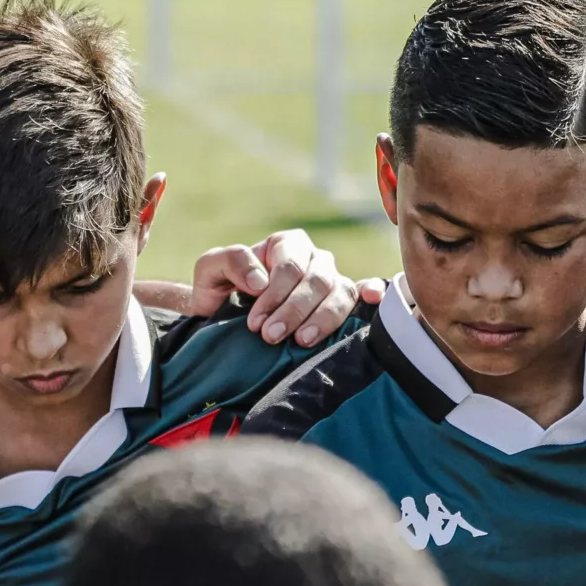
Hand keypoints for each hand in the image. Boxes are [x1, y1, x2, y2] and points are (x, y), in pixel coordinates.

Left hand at [187, 230, 383, 346]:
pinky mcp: (343, 301)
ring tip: (302, 341)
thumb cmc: (219, 288)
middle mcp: (314, 259)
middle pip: (317, 281)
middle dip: (294, 311)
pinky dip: (373, 293)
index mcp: (287, 244)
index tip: (256, 322)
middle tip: (271, 336)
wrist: (225, 315)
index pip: (291, 267)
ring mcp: (332, 280)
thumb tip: (261, 280)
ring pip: (340, 293)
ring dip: (324, 318)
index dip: (275, 295)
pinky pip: (363, 293)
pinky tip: (374, 299)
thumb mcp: (211, 269)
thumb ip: (231, 261)